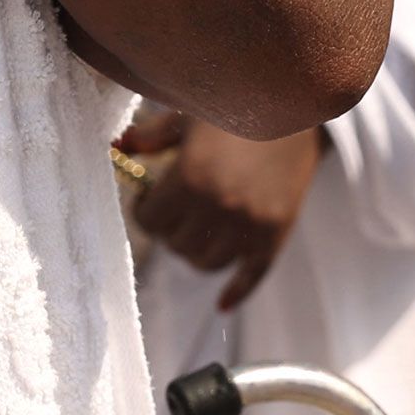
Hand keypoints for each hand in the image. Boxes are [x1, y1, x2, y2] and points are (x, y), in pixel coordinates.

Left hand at [126, 114, 323, 309]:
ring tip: (194, 230)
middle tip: (172, 212)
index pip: (149, 220)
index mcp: (191, 177)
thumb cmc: (234, 109)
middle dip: (168, 229)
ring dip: (194, 251)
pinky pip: (252, 277)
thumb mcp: (188, 117)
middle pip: (175, 245)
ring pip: (206, 263)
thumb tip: (117, 147)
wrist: (297, 113)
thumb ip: (150, 137)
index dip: (143, 210)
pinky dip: (235, 292)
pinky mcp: (276, 236)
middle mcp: (220, 207)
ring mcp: (250, 226)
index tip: (148, 199)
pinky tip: (222, 305)